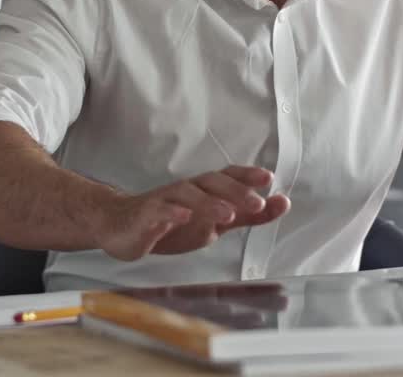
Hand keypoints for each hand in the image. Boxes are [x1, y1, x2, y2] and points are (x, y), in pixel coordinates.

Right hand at [94, 166, 290, 260]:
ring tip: (228, 215)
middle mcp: (186, 190)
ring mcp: (165, 200)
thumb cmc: (171, 222)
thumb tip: (282, 203)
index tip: (269, 178)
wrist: (121, 226)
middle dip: (235, 191)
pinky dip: (172, 212)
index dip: (247, 176)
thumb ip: (248, 216)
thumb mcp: (215, 223)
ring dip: (209, 203)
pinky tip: (183, 217)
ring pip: (188, 194)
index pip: (228, 177)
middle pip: (212, 182)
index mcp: (204, 190)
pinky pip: (159, 211)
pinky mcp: (145, 215)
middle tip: (257, 203)